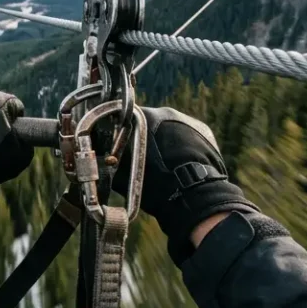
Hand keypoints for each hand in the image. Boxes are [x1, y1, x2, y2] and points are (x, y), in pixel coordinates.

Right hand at [117, 107, 256, 260]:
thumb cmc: (155, 185)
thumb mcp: (123, 174)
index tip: (119, 146)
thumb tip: (102, 159)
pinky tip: (181, 161)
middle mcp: (165, 112)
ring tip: (164, 162)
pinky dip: (182, 143)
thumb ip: (110, 160)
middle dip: (143, 135)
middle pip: (148, 121)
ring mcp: (187, 119)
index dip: (120, 133)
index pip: (124, 118)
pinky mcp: (204, 130)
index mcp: (142, 116)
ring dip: (164, 139)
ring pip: (169, 127)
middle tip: (141, 157)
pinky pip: (187, 133)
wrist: (192, 195)